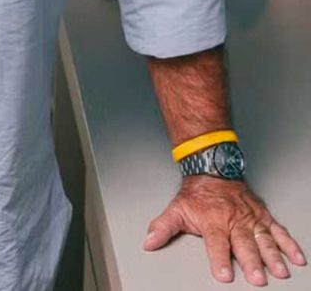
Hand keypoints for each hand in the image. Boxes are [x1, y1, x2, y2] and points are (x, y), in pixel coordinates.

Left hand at [143, 176, 305, 285]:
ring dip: (272, 256)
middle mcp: (233, 220)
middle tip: (257, 278)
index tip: (224, 276)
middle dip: (251, 262)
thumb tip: (148, 242)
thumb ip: (163, 227)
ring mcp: (250, 218)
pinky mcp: (262, 215)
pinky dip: (289, 244)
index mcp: (213, 221)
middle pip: (243, 244)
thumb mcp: (176, 209)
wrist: (211, 166)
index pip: (216, 243)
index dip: (219, 259)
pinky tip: (297, 257)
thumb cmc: (196, 193)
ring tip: (280, 271)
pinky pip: (277, 230)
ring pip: (263, 238)